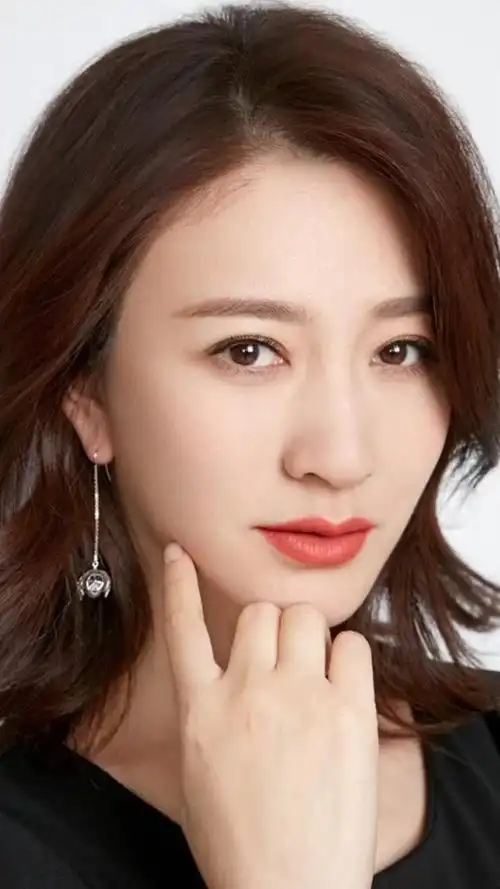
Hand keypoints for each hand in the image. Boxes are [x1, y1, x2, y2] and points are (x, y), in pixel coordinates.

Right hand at [163, 543, 378, 888]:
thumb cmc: (241, 843)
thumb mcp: (199, 771)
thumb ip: (210, 714)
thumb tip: (230, 681)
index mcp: (202, 710)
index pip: (184, 627)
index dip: (181, 583)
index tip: (180, 551)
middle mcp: (246, 691)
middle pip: (260, 613)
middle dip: (271, 628)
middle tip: (284, 660)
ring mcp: (298, 697)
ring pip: (303, 617)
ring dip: (308, 636)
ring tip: (315, 672)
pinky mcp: (347, 711)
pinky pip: (351, 645)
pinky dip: (348, 657)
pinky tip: (342, 686)